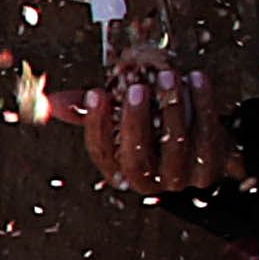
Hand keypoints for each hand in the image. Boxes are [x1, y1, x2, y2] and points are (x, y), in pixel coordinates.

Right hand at [69, 67, 237, 195]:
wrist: (203, 151)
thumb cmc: (154, 132)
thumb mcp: (122, 122)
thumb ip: (91, 111)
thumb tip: (50, 100)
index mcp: (120, 172)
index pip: (102, 154)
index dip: (97, 125)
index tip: (97, 93)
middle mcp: (148, 183)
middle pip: (136, 159)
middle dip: (135, 121)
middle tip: (137, 88)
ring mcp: (181, 179)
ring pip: (175, 145)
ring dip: (172, 108)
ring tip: (168, 76)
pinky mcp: (209, 169)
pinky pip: (207, 136)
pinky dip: (203, 104)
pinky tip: (196, 79)